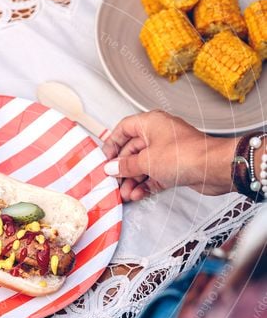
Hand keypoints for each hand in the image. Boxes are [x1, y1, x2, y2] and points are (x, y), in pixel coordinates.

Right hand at [102, 111, 235, 201]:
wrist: (213, 168)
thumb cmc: (185, 154)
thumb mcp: (146, 160)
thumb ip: (126, 165)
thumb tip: (112, 167)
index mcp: (151, 123)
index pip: (124, 128)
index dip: (112, 142)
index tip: (105, 158)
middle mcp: (159, 134)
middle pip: (133, 149)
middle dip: (122, 167)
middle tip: (113, 180)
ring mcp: (168, 151)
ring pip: (144, 165)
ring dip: (133, 179)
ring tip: (125, 193)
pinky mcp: (175, 167)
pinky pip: (154, 175)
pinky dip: (145, 184)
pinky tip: (137, 194)